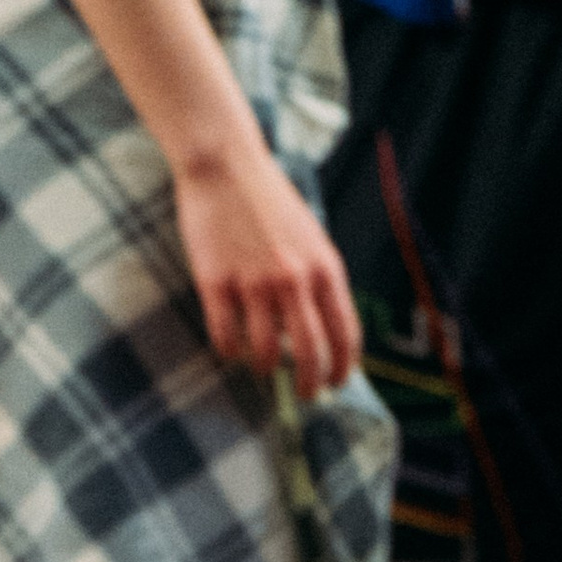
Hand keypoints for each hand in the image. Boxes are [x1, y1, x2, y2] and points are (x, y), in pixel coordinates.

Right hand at [174, 137, 360, 395]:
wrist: (226, 165)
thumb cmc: (268, 201)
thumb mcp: (309, 236)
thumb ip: (317, 278)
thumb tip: (318, 326)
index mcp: (324, 267)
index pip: (344, 332)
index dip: (344, 365)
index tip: (340, 382)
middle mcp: (294, 279)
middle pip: (310, 352)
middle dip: (312, 383)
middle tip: (308, 396)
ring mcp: (254, 283)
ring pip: (265, 352)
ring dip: (266, 368)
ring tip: (263, 368)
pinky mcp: (216, 283)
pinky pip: (226, 336)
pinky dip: (230, 351)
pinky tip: (232, 349)